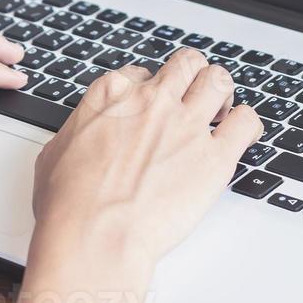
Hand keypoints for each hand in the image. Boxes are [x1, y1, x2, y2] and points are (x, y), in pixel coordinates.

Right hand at [0, 48, 261, 302]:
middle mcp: (152, 101)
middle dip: (191, 76)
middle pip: (185, 63)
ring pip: (218, 80)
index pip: (141, 72)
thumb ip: (79, 131)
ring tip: (220, 111)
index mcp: (112, 95)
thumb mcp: (54, 154)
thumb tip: (85, 132)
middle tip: (192, 97)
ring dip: (221, 92)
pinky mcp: (214, 156)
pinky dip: (248, 124)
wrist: (94, 239)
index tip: (152, 107)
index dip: (149, 90)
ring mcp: (186, 125)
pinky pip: (247, 122)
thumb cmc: (69, 207)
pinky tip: (240, 135)